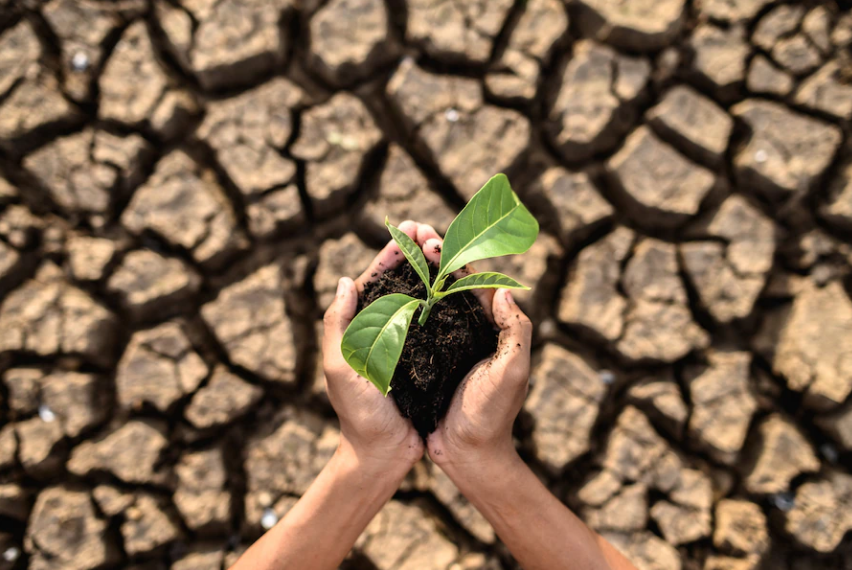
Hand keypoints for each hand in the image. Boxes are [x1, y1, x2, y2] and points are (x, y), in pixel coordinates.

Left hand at [322, 221, 426, 473]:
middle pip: (401, 282)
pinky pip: (439, 322)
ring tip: (449, 248)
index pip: (375, 280)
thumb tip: (345, 281)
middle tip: (433, 231)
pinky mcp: (428, 356)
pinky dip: (449, 300)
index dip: (392, 252)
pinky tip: (463, 285)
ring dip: (434, 271)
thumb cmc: (358, 414)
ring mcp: (407, 342)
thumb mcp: (340, 368)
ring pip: (422, 297)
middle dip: (416, 253)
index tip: (409, 228)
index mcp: (360, 327)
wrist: (383, 454)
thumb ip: (337, 325)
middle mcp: (384, 329)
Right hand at [416, 226, 533, 469]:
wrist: (468, 455)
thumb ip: (516, 332)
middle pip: (449, 284)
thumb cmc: (492, 415)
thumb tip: (505, 290)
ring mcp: (446, 345)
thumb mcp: (512, 372)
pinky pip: (413, 325)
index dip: (454, 257)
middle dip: (432, 256)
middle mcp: (468, 331)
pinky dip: (402, 304)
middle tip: (412, 231)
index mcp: (491, 328)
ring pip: (429, 299)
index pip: (474, 282)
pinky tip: (384, 290)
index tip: (433, 237)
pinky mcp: (426, 360)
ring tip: (398, 249)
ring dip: (415, 273)